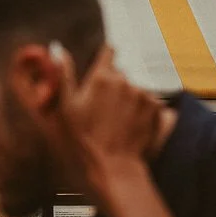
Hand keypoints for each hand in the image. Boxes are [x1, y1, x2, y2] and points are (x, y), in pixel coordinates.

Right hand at [55, 44, 161, 201]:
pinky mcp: (158, 109)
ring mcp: (144, 95)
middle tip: (104, 109)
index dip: (105, 58)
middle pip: (122, 74)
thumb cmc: (84, 140)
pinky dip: (144, 110)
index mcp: (102, 78)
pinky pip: (151, 102)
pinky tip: (133, 125)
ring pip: (136, 88)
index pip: (109, 51)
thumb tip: (57, 49)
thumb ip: (63, 75)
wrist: (113, 167)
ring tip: (119, 121)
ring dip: (129, 98)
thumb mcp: (66, 108)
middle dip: (114, 85)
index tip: (102, 69)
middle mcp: (126, 81)